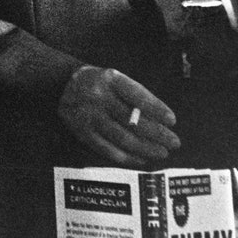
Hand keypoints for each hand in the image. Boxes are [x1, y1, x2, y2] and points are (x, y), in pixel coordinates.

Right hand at [57, 66, 178, 166]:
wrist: (64, 84)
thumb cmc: (100, 83)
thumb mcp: (115, 79)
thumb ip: (135, 96)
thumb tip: (162, 121)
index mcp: (110, 78)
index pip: (137, 94)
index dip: (156, 108)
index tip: (172, 120)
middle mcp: (98, 96)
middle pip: (131, 119)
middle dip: (156, 133)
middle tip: (174, 142)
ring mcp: (89, 116)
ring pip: (122, 137)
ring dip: (145, 148)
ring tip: (162, 152)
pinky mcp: (83, 132)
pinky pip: (108, 149)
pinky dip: (128, 157)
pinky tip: (142, 159)